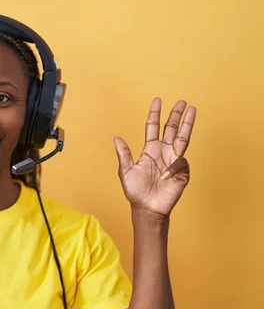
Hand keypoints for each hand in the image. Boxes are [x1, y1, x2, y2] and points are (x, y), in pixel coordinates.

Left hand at [113, 97, 195, 216]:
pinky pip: (181, 163)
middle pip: (172, 129)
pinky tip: (166, 175)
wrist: (146, 208)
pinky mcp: (182, 173)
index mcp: (150, 150)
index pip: (153, 127)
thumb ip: (123, 154)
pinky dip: (174, 167)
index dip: (155, 114)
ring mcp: (174, 161)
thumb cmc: (135, 191)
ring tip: (192, 110)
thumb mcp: (125, 171)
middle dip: (176, 115)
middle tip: (182, 102)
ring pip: (183, 138)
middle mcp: (163, 152)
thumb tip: (116, 137)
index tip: (157, 100)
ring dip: (187, 124)